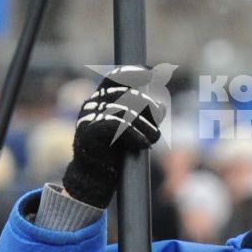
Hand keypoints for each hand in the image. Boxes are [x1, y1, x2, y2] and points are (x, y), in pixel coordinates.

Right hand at [62, 67, 164, 208]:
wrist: (93, 179)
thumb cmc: (113, 154)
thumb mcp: (131, 130)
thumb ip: (143, 116)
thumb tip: (162, 107)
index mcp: (100, 100)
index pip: (115, 78)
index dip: (133, 72)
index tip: (152, 73)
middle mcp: (92, 105)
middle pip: (126, 94)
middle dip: (148, 105)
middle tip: (159, 119)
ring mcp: (88, 117)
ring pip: (124, 109)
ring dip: (145, 123)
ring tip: (154, 137)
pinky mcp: (89, 132)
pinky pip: (116, 125)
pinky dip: (134, 133)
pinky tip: (143, 143)